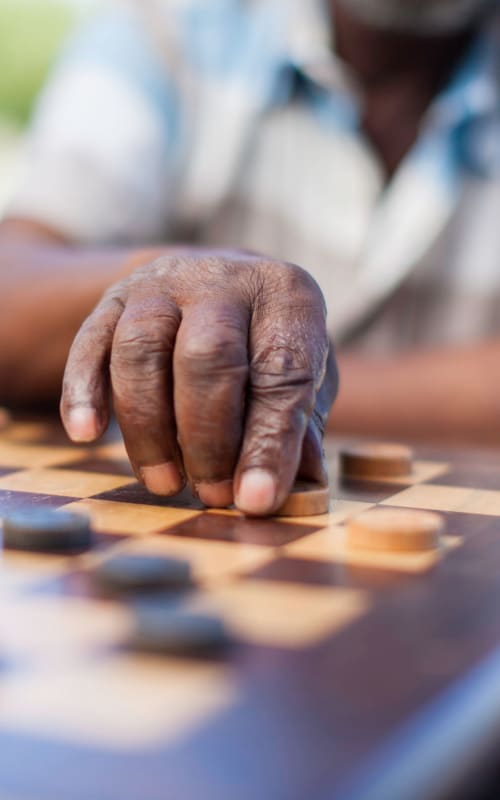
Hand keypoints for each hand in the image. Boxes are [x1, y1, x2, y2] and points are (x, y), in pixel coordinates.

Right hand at [60, 251, 336, 514]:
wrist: (208, 281)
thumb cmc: (265, 341)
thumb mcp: (304, 372)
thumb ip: (301, 425)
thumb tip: (299, 488)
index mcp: (287, 294)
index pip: (282, 371)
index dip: (268, 442)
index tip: (254, 500)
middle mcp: (223, 279)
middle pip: (207, 356)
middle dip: (207, 438)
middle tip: (212, 495)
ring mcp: (163, 283)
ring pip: (141, 350)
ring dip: (148, 428)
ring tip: (165, 484)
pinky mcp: (114, 298)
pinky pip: (89, 343)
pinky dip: (83, 391)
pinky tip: (86, 434)